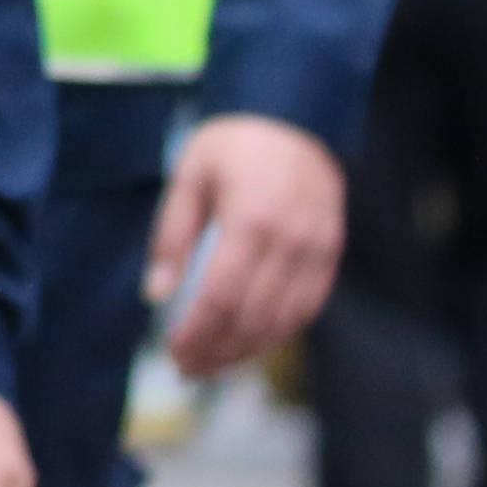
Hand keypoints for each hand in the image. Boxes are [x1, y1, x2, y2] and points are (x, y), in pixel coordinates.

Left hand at [151, 112, 347, 375]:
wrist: (294, 117)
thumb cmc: (232, 144)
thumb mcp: (188, 176)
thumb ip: (172, 237)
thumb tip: (155, 295)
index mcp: (251, 219)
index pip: (223, 297)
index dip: (199, 333)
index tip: (174, 353)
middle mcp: (291, 241)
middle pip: (254, 317)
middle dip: (218, 350)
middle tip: (187, 369)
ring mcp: (318, 250)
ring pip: (284, 321)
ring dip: (247, 351)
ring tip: (212, 363)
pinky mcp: (331, 254)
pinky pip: (307, 308)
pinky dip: (278, 333)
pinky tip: (250, 343)